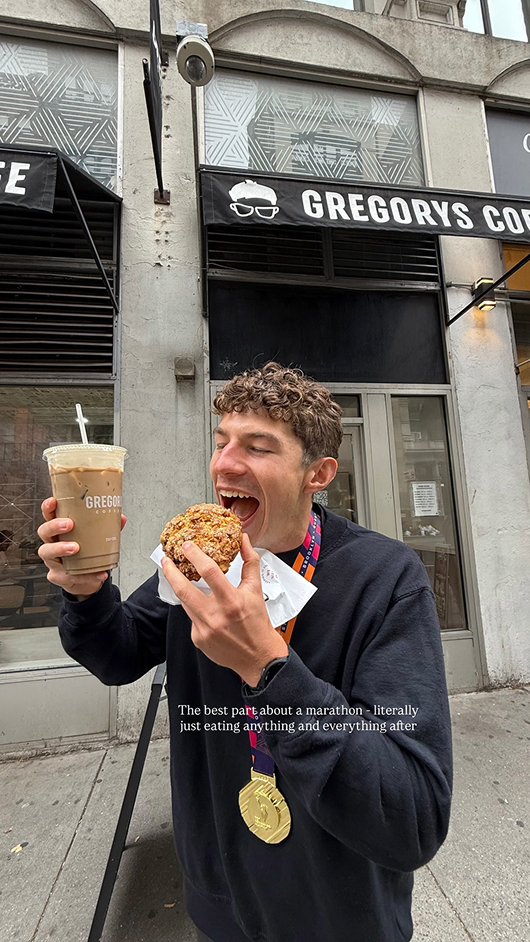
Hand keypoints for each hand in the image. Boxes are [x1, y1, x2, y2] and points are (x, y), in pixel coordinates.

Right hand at [37, 497, 126, 600]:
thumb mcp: (97, 539)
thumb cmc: (86, 554)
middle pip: (44, 532)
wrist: (85, 581)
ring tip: (75, 548)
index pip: (49, 515)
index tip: (53, 502)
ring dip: (60, 548)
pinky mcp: (58, 576)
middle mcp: (52, 544)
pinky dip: (85, 575)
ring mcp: (53, 561)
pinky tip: (98, 572)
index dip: (48, 508)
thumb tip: (120, 518)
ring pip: (47, 552)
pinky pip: (68, 575)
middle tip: (69, 525)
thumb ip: (108, 527)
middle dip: (54, 526)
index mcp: (60, 531)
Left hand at [161, 534, 287, 684]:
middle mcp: (215, 616)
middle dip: (171, 572)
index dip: (194, 556)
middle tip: (167, 560)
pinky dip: (195, 610)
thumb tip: (245, 541)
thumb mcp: (256, 590)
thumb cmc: (258, 623)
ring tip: (176, 576)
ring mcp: (204, 629)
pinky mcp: (198, 639)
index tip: (187, 546)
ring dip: (179, 588)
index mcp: (231, 601)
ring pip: (184, 602)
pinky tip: (202, 608)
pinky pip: (191, 618)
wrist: (258, 656)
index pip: (208, 572)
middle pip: (184, 589)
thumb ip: (250, 562)